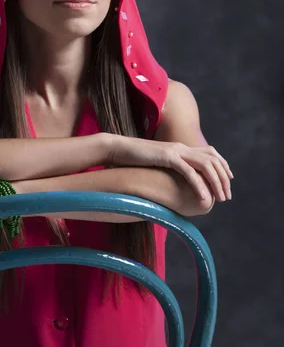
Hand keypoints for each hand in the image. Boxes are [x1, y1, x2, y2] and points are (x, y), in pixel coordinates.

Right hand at [111, 137, 232, 202]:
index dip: (223, 165)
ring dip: (216, 183)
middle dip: (223, 178)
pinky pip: (189, 171)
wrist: (118, 149)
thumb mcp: (156, 164)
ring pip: (205, 165)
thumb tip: (176, 181)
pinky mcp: (167, 156)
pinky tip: (204, 198)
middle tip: (226, 196)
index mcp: (180, 148)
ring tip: (219, 199)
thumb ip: (169, 169)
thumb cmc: (134, 160)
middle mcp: (182, 147)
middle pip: (213, 159)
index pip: (210, 152)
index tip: (228, 181)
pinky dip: (199, 185)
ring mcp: (175, 151)